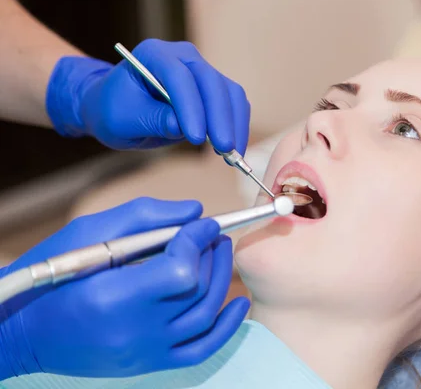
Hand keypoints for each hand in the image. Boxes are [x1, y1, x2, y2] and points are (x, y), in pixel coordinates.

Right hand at [0, 198, 249, 378]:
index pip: (180, 270)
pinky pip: (201, 350)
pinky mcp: (149, 364)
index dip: (198, 241)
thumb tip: (196, 211)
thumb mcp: (86, 233)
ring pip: (205, 315)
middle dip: (213, 254)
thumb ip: (144, 217)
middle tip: (215, 234)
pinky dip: (226, 328)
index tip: (205, 223)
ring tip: (221, 253)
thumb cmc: (50, 275)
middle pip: (197, 290)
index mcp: (112, 297)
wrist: (24, 332)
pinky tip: (240, 302)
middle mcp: (133, 330)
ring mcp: (144, 352)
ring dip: (222, 279)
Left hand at [46, 39, 250, 151]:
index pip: (179, 77)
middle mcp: (182, 57)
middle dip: (220, 118)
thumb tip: (183, 128)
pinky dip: (237, 125)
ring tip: (232, 154)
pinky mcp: (213, 88)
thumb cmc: (114, 110)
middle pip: (211, 82)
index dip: (191, 107)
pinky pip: (233, 103)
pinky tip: (235, 148)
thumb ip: (153, 120)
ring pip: (229, 92)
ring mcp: (201, 71)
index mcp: (153, 54)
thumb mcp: (123, 120)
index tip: (196, 138)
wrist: (117, 108)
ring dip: (234, 123)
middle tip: (225, 149)